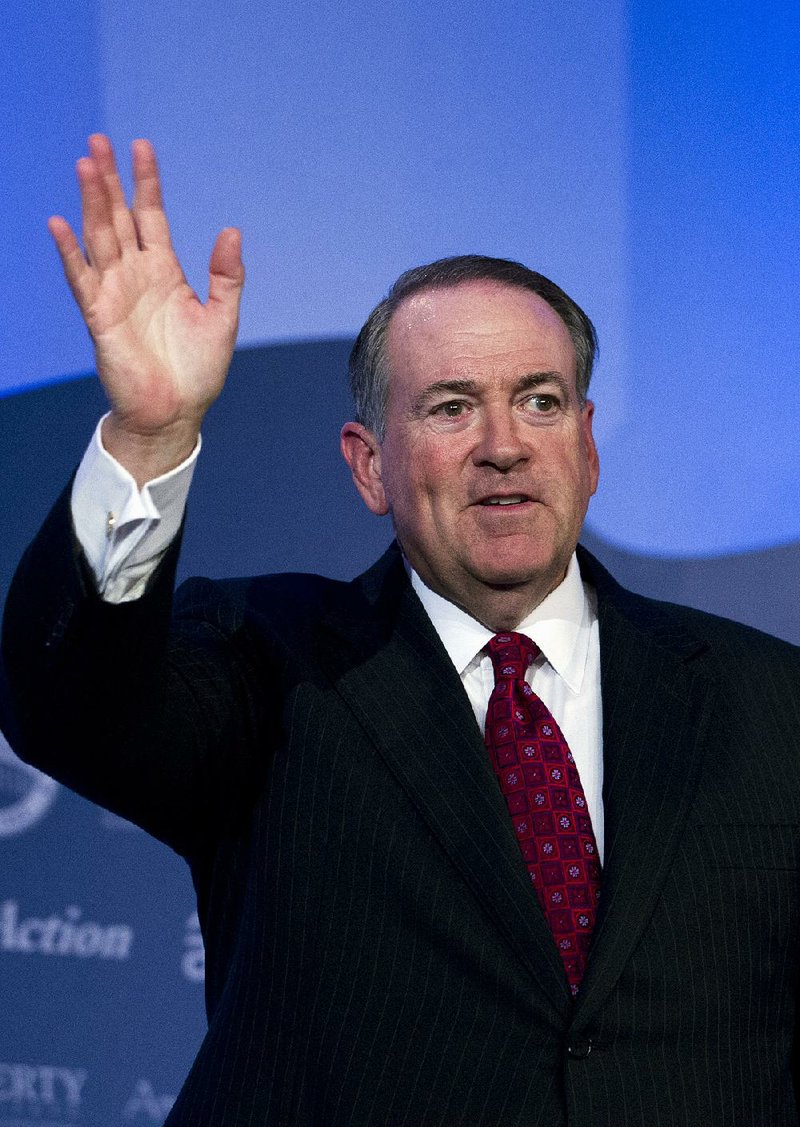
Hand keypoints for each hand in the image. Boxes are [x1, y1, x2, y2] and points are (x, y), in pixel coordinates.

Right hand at [49, 134, 243, 483]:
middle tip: (99, 140)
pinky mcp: (100, 316)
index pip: (150, 215)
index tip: (141, 147)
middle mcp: (136, 275)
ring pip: (98, 237)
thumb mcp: (223, 318)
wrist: (175, 412)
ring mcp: (115, 293)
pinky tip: (61, 224)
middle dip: (109, 180)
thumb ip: (227, 275)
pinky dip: (70, 252)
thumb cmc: (198, 371)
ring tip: (85, 165)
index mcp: (165, 271)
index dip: (146, 182)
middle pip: (117, 216)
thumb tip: (232, 230)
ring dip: (90, 202)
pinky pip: (81, 278)